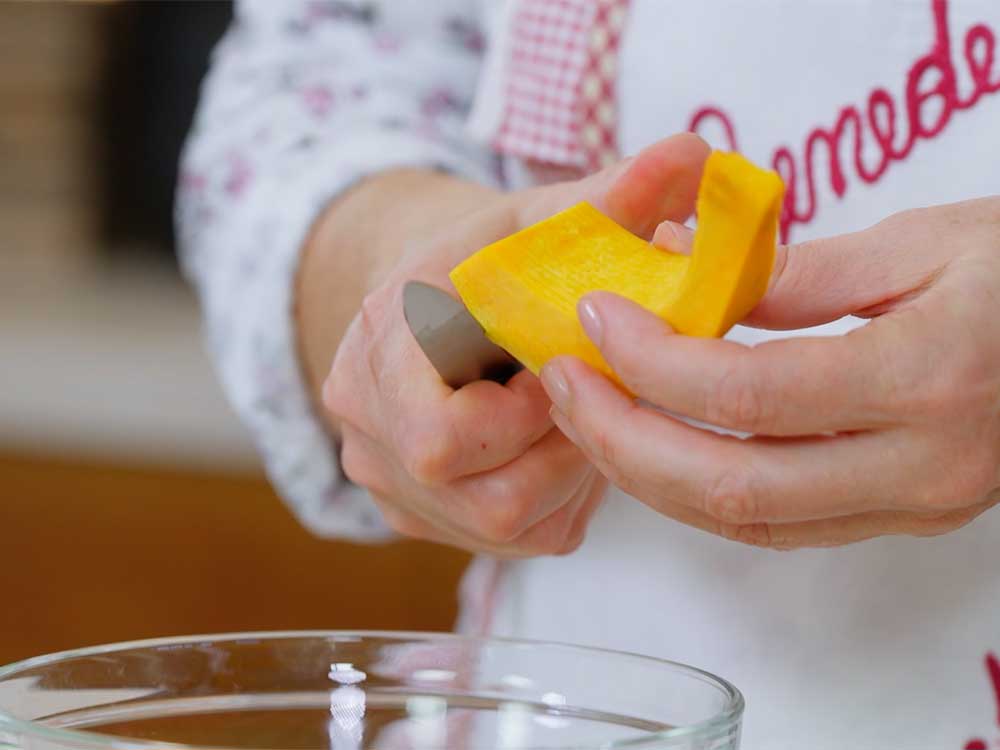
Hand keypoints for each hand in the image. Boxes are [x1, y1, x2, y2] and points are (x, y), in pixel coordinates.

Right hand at [323, 134, 711, 556]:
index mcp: (384, 344)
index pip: (441, 439)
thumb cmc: (492, 258)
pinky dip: (556, 498)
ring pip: (503, 526)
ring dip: (566, 476)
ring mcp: (390, 481)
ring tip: (577, 412)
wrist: (430, 299)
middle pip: (483, 498)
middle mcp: (368, 426)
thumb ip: (613, 196)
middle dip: (561, 451)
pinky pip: (510, 539)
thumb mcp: (544, 219)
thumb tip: (696, 156)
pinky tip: (559, 443)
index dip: (526, 421)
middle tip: (586, 393)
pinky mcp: (423, 515)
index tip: (562, 366)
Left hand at [541, 197, 999, 548]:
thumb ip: (802, 276)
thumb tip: (693, 290)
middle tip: (561, 382)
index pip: (749, 394)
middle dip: (622, 440)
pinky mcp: (903, 517)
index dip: (652, 362)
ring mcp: (914, 506)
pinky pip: (777, 525)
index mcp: (929, 378)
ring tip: (586, 413)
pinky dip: (699, 490)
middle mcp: (920, 467)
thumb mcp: (926, 242)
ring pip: (745, 523)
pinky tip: (653, 443)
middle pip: (730, 488)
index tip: (593, 316)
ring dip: (648, 474)